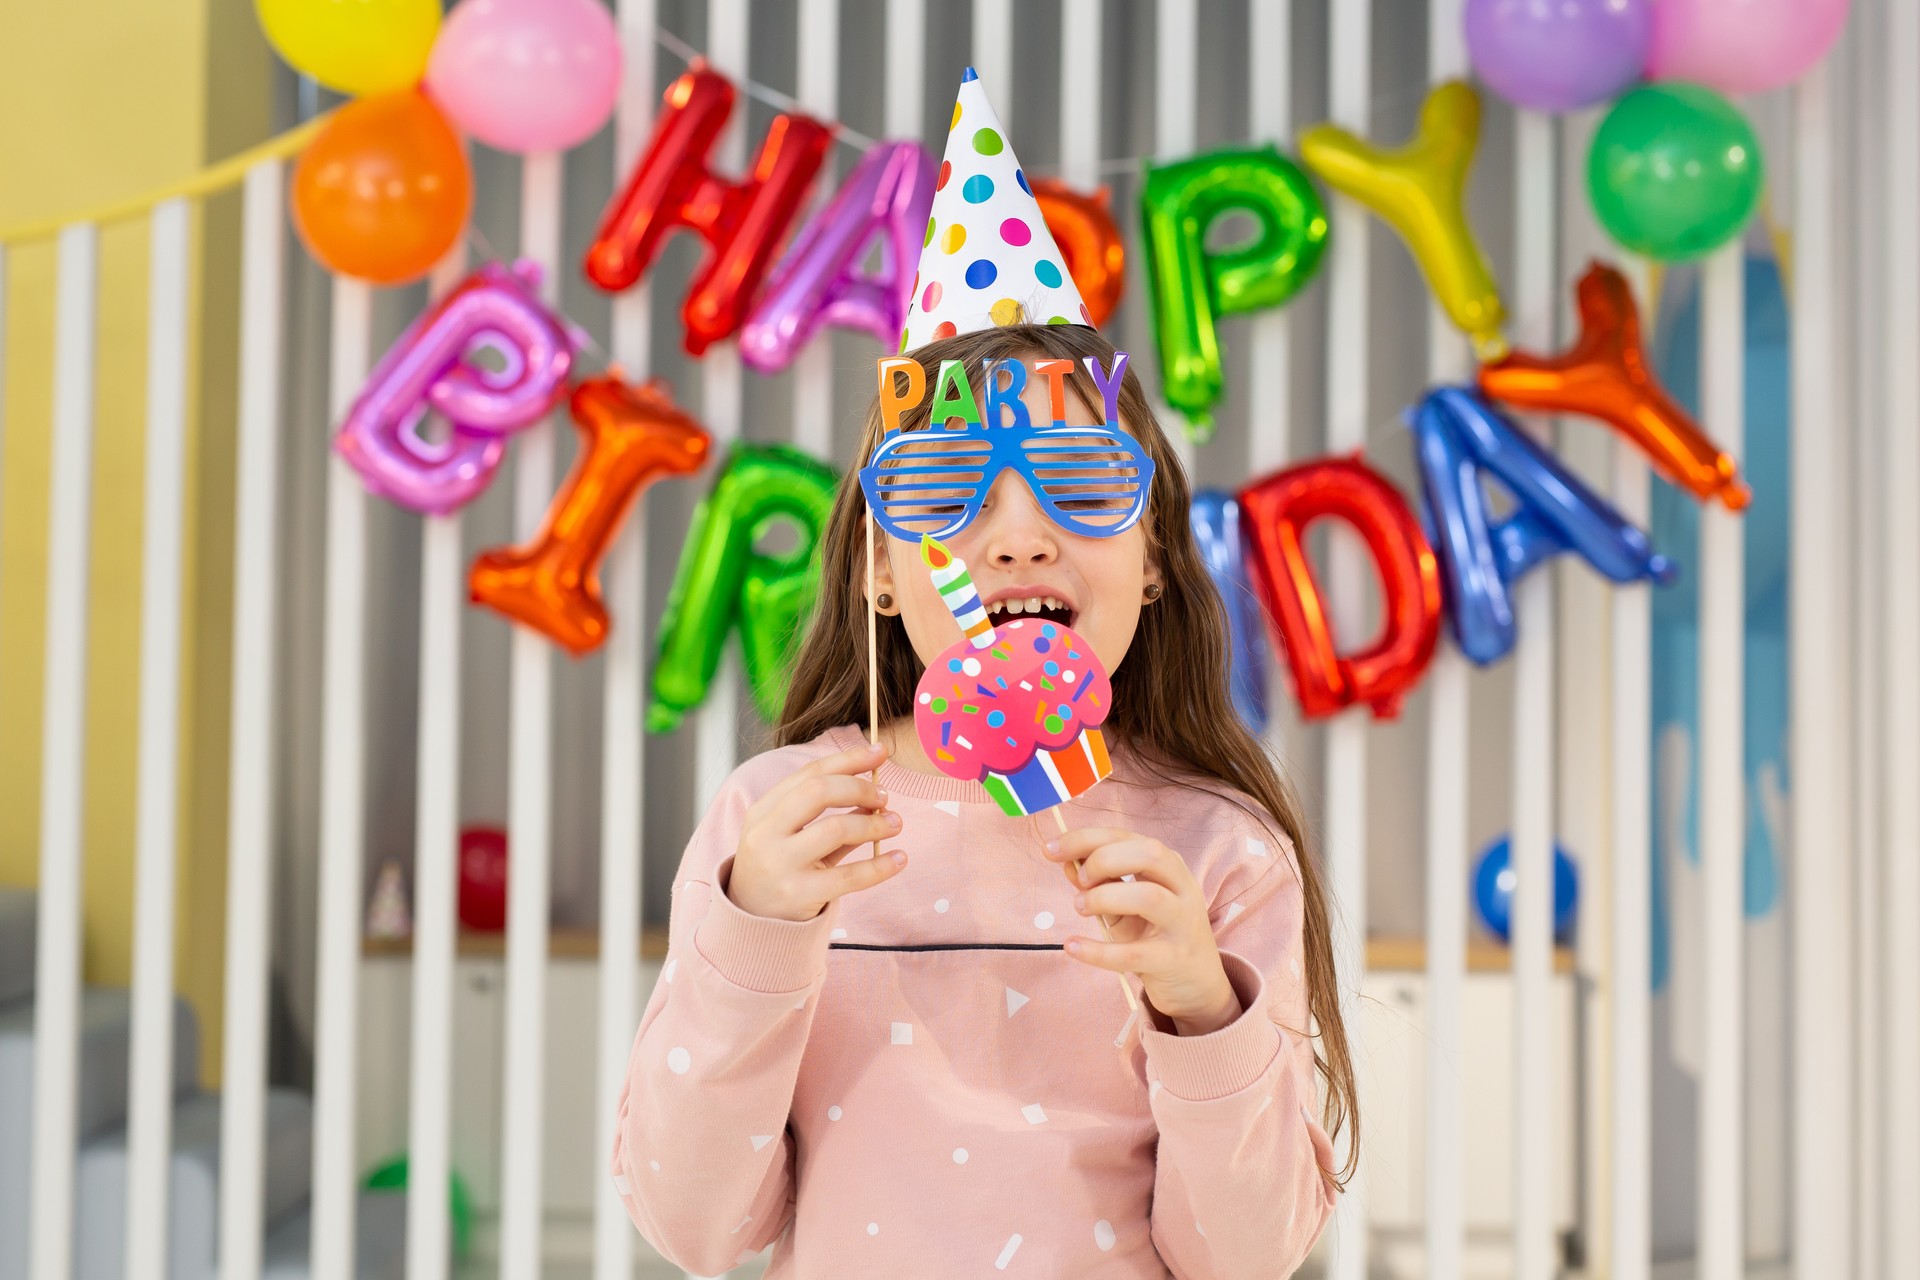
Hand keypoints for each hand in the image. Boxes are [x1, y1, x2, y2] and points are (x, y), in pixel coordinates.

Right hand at [727, 741, 906, 922]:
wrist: (750, 918)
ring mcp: (781, 865)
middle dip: (859, 788)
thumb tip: (876, 793)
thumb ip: (828, 814)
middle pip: (819, 791)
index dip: (849, 759)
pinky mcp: (800, 895)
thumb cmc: (779, 866)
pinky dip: (880, 865)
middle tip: (885, 796)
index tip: (881, 752)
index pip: (810, 773)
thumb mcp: (790, 834)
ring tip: (895, 823)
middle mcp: (767, 833)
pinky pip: (849, 876)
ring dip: (874, 823)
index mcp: (764, 810)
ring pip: (836, 829)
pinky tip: (900, 858)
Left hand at [1043, 828, 1240, 1035]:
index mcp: (1169, 867)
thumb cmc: (1157, 936)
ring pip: (1148, 897)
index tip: (1050, 849)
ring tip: (1080, 908)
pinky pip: (1134, 953)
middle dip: (1104, 859)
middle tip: (1079, 882)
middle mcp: (1182, 888)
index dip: (1086, 839)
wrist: (1197, 985)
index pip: (1127, 837)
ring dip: (1104, 898)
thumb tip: (1066, 862)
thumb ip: (1100, 883)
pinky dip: (1098, 951)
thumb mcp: (1127, 906)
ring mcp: (1182, 924)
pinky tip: (1072, 946)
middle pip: (1149, 854)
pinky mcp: (1174, 960)